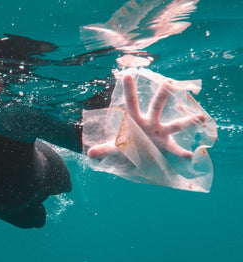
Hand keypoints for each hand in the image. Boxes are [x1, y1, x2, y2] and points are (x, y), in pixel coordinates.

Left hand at [88, 75, 204, 158]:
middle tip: (169, 82)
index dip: (129, 90)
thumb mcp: (115, 147)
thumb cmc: (128, 145)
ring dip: (188, 121)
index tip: (126, 75)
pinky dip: (181, 153)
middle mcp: (150, 122)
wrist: (140, 156)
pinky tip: (189, 155)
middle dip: (163, 95)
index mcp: (135, 120)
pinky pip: (175, 149)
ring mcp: (161, 133)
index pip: (131, 103)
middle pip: (157, 106)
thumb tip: (89, 154)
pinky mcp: (167, 146)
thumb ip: (104, 149)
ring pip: (175, 124)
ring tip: (201, 117)